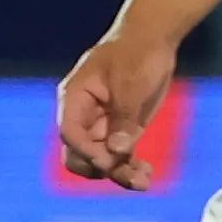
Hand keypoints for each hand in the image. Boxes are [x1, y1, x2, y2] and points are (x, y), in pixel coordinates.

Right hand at [55, 27, 178, 188]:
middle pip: (78, 154)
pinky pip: (119, 157)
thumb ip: (123, 118)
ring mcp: (102, 125)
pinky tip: (148, 173)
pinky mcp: (120, 130)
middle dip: (100, 168)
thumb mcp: (131, 83)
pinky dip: (130, 168)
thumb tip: (116, 150)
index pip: (69, 133)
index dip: (86, 150)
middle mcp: (83, 115)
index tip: (110, 159)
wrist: (152, 40)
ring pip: (100, 160)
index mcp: (75, 98)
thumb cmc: (136, 53)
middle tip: (128, 172)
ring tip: (144, 181)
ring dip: (119, 174)